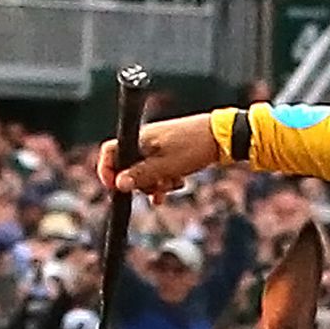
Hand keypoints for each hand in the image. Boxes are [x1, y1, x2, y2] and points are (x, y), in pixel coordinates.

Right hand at [97, 113, 220, 200]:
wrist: (221, 137)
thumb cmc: (193, 148)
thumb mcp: (166, 167)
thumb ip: (141, 176)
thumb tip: (119, 184)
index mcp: (138, 139)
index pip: (109, 152)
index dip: (108, 170)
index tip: (115, 187)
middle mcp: (143, 141)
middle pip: (128, 167)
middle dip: (140, 183)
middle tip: (155, 190)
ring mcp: (156, 146)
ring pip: (146, 171)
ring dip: (156, 183)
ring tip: (171, 186)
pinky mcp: (169, 152)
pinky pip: (160, 169)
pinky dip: (165, 179)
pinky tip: (177, 183)